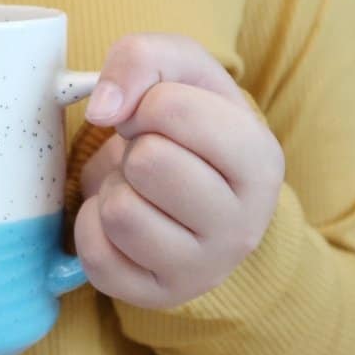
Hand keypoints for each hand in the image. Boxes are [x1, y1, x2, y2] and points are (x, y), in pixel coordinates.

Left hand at [75, 34, 284, 309]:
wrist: (189, 194)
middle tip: (149, 157)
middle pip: (147, 163)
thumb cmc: (185, 127)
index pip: (173, 110)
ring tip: (139, 190)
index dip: (146, 103)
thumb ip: (142, 59)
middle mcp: (243, 226)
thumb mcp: (178, 71)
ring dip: (115, 189)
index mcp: (260, 161)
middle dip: (134, 149)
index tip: (157, 117)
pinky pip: (96, 255)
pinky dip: (93, 227)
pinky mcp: (156, 295)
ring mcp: (202, 269)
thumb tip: (103, 108)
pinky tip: (121, 221)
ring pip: (120, 212)